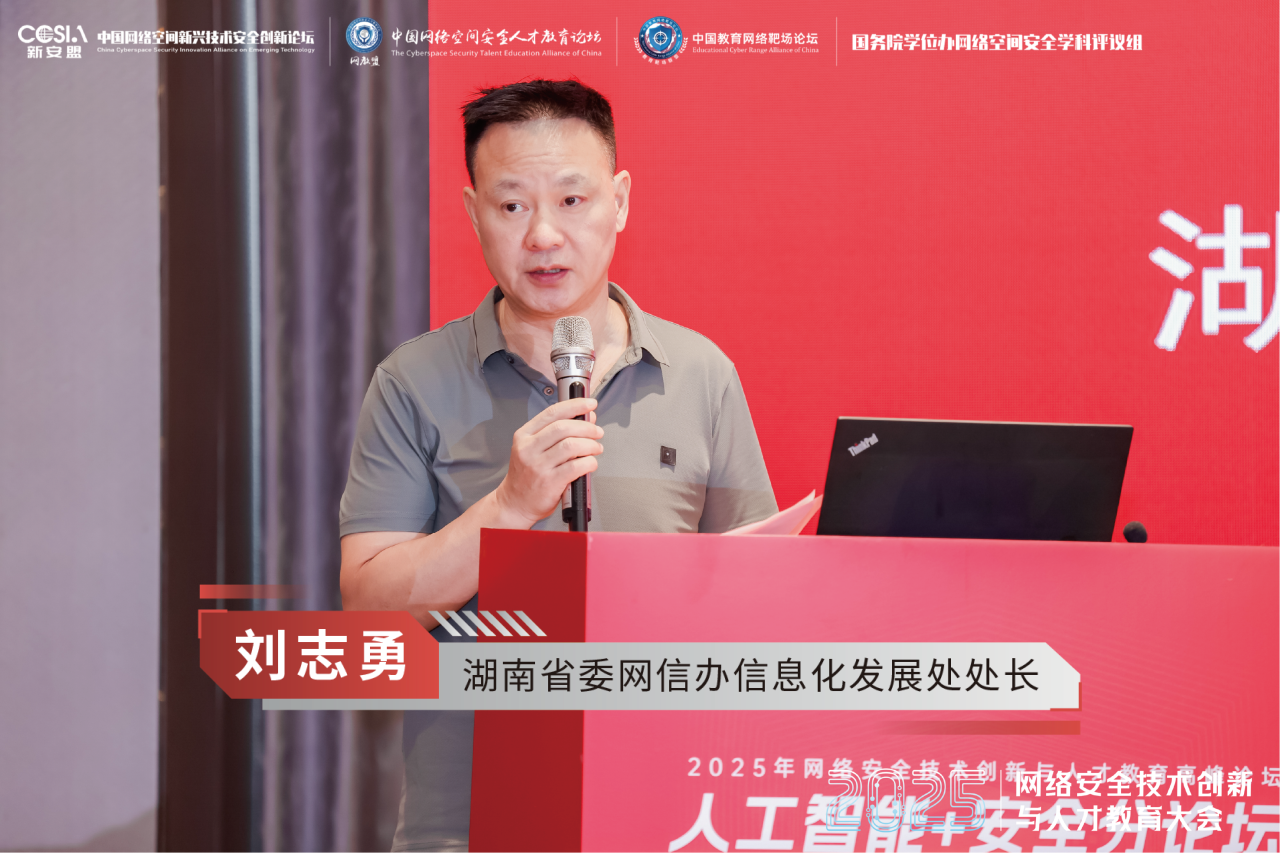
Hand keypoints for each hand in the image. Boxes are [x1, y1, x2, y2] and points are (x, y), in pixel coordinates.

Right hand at [494, 397, 602, 525]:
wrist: (514, 503)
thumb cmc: (526, 476)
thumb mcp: (533, 449)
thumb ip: (557, 434)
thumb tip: (586, 419)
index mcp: (524, 435)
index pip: (552, 413)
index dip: (575, 405)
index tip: (590, 404)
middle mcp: (529, 448)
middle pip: (563, 427)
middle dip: (587, 427)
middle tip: (597, 432)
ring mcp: (538, 465)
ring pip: (571, 446)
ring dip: (590, 445)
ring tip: (596, 448)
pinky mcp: (549, 482)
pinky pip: (576, 466)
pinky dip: (589, 462)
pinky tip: (590, 463)